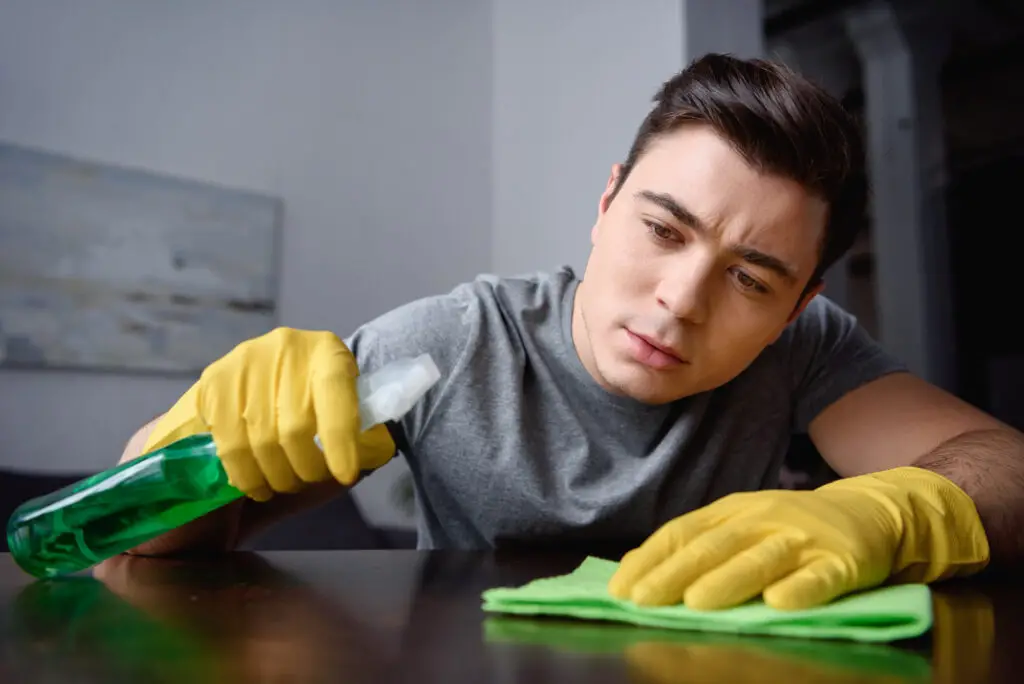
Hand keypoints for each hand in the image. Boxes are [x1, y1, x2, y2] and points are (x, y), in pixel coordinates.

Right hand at [143, 327, 394, 500]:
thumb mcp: (349, 414)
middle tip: (311, 480)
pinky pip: (229, 444)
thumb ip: (365, 438)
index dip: (341, 439)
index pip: (335, 393)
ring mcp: (245, 362)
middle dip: (307, 467)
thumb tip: (372, 455)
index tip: (345, 475)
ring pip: (260, 440)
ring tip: (285, 484)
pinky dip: (246, 475)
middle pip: (295, 427)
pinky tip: (258, 485)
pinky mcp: (213, 381)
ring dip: (276, 476)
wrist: (270, 378)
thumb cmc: (320, 406)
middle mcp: (285, 347)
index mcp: (328, 351)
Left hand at [609, 467, 988, 610]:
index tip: (621, 587)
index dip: (651, 559)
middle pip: (713, 547)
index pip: (683, 532)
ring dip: (728, 581)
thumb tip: (639, 571)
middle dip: (675, 574)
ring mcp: (802, 538)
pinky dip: (801, 589)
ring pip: (761, 560)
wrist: (870, 511)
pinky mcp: (842, 560)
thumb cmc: (791, 527)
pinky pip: (820, 576)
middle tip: (643, 600)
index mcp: (732, 512)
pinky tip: (780, 603)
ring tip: (697, 602)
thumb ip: (700, 545)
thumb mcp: (743, 526)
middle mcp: (762, 520)